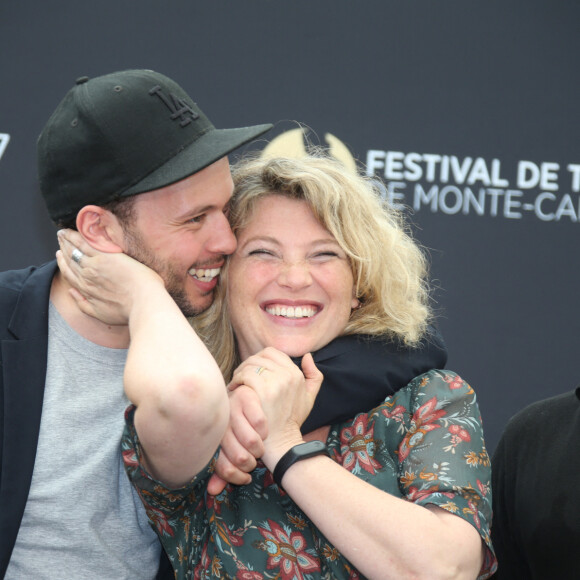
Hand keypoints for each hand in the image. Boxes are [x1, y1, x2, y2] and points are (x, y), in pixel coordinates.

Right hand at [56, 229, 163, 324]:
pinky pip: (85, 243)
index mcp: (86, 290)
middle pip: (70, 260)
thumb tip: (71, 292)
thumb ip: (83, 304)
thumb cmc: (128, 310)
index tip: (60, 255)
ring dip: (67, 240)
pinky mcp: (104, 256)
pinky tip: (70, 230)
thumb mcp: (101, 314)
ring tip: (63, 233)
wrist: (143, 302)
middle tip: (61, 238)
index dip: (63, 263)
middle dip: (64, 248)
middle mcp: (86, 277)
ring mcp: (94, 266)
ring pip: (75, 250)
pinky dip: (75, 236)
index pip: (70, 274)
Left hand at [207, 386, 267, 494]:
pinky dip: (265, 431)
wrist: (240, 396)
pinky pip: (261, 423)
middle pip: (240, 458)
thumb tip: (213, 491)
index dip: (238, 477)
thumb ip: (223, 470)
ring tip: (259, 446)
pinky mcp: (246, 397)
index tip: (245, 477)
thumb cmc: (234, 429)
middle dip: (251, 464)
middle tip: (254, 459)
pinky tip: (263, 431)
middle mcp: (219, 423)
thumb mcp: (227, 449)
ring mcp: (232, 409)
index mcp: (211, 439)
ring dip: (260, 449)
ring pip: (252, 442)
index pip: (224, 468)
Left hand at [229, 348, 322, 468]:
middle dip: (248, 364)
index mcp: (296, 373)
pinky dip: (237, 380)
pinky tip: (234, 389)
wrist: (283, 442)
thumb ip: (314, 375)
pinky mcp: (264, 391)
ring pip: (252, 364)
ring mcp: (276, 382)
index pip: (272, 353)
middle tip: (241, 376)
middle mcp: (288, 374)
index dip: (259, 359)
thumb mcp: (310, 397)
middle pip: (260, 356)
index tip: (252, 371)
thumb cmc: (292, 420)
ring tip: (237, 383)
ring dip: (241, 372)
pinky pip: (246, 375)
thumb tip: (307, 356)